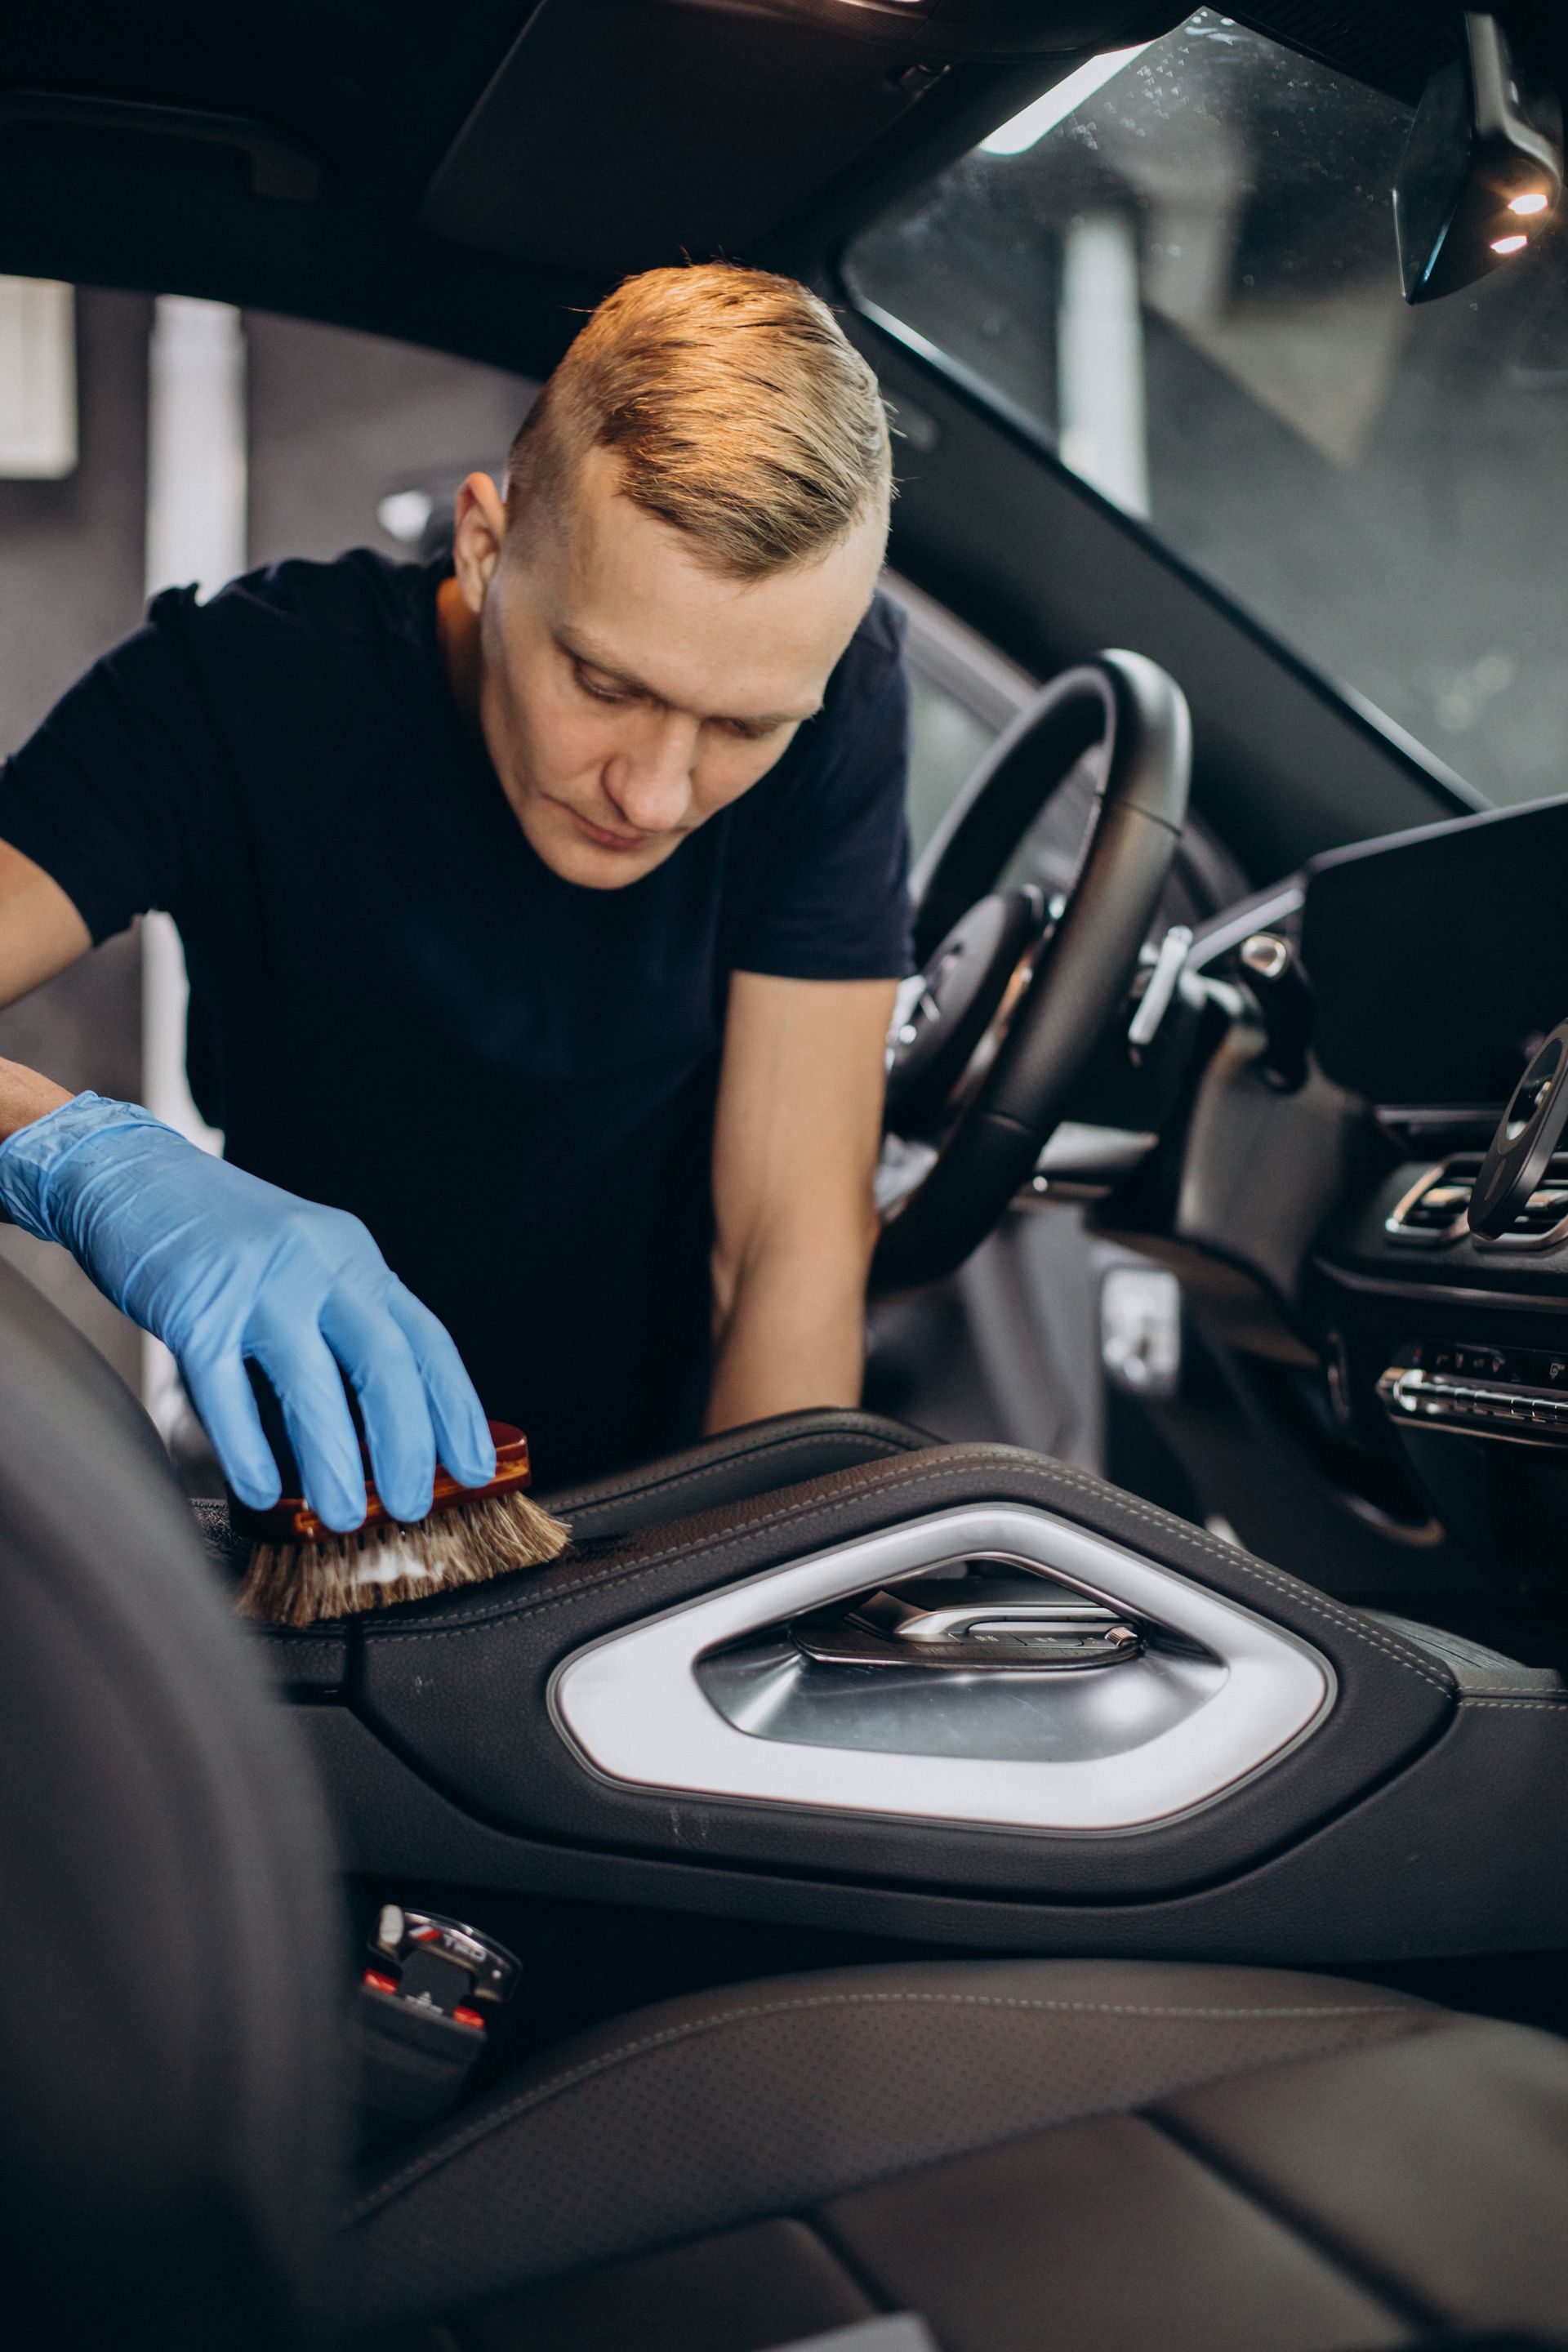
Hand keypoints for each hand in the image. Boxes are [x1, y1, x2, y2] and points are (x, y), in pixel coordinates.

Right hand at [0, 1092, 494, 1530]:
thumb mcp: (306, 1262)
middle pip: (385, 1364)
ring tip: (346, 1517)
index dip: (458, 1409)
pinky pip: (227, 1392)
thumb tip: (382, 1425)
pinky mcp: (195, 1307)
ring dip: (334, 1463)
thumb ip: (343, 1324)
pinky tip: (261, 1491)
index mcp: (356, 1259)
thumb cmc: (222, 1238)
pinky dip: (247, 1450)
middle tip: (413, 1508)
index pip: (427, 1340)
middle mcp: (319, 1265)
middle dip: (407, 1445)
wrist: (130, 1176)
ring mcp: (257, 1284)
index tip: (476, 1469)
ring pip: (311, 1385)